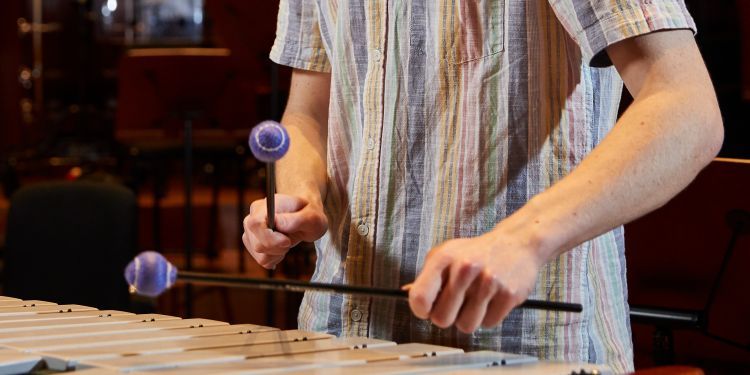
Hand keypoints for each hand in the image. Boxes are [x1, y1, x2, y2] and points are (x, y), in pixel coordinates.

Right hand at [242, 194, 326, 268]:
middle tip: (290, 240)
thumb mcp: (312, 216)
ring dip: (277, 253)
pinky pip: (262, 260)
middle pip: (257, 244)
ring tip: (287, 242)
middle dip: (278, 248)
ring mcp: (250, 232)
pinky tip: (281, 248)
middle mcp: (252, 218)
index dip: (270, 237)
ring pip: (259, 254)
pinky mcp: (253, 244)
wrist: (304, 214)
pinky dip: (275, 258)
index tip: (287, 241)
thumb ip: (296, 219)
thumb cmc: (309, 212)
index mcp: (264, 207)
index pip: (255, 224)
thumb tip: (278, 223)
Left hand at [407, 226, 545, 332]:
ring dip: (469, 319)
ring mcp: (488, 281)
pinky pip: (488, 324)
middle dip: (447, 317)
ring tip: (475, 301)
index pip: (420, 298)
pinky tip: (491, 299)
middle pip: (442, 319)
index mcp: (444, 259)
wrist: (515, 243)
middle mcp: (465, 268)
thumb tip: (406, 292)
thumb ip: (426, 277)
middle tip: (456, 305)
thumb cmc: (474, 252)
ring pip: (466, 326)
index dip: (421, 310)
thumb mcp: (446, 255)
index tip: (427, 309)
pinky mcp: (508, 294)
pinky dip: (488, 317)